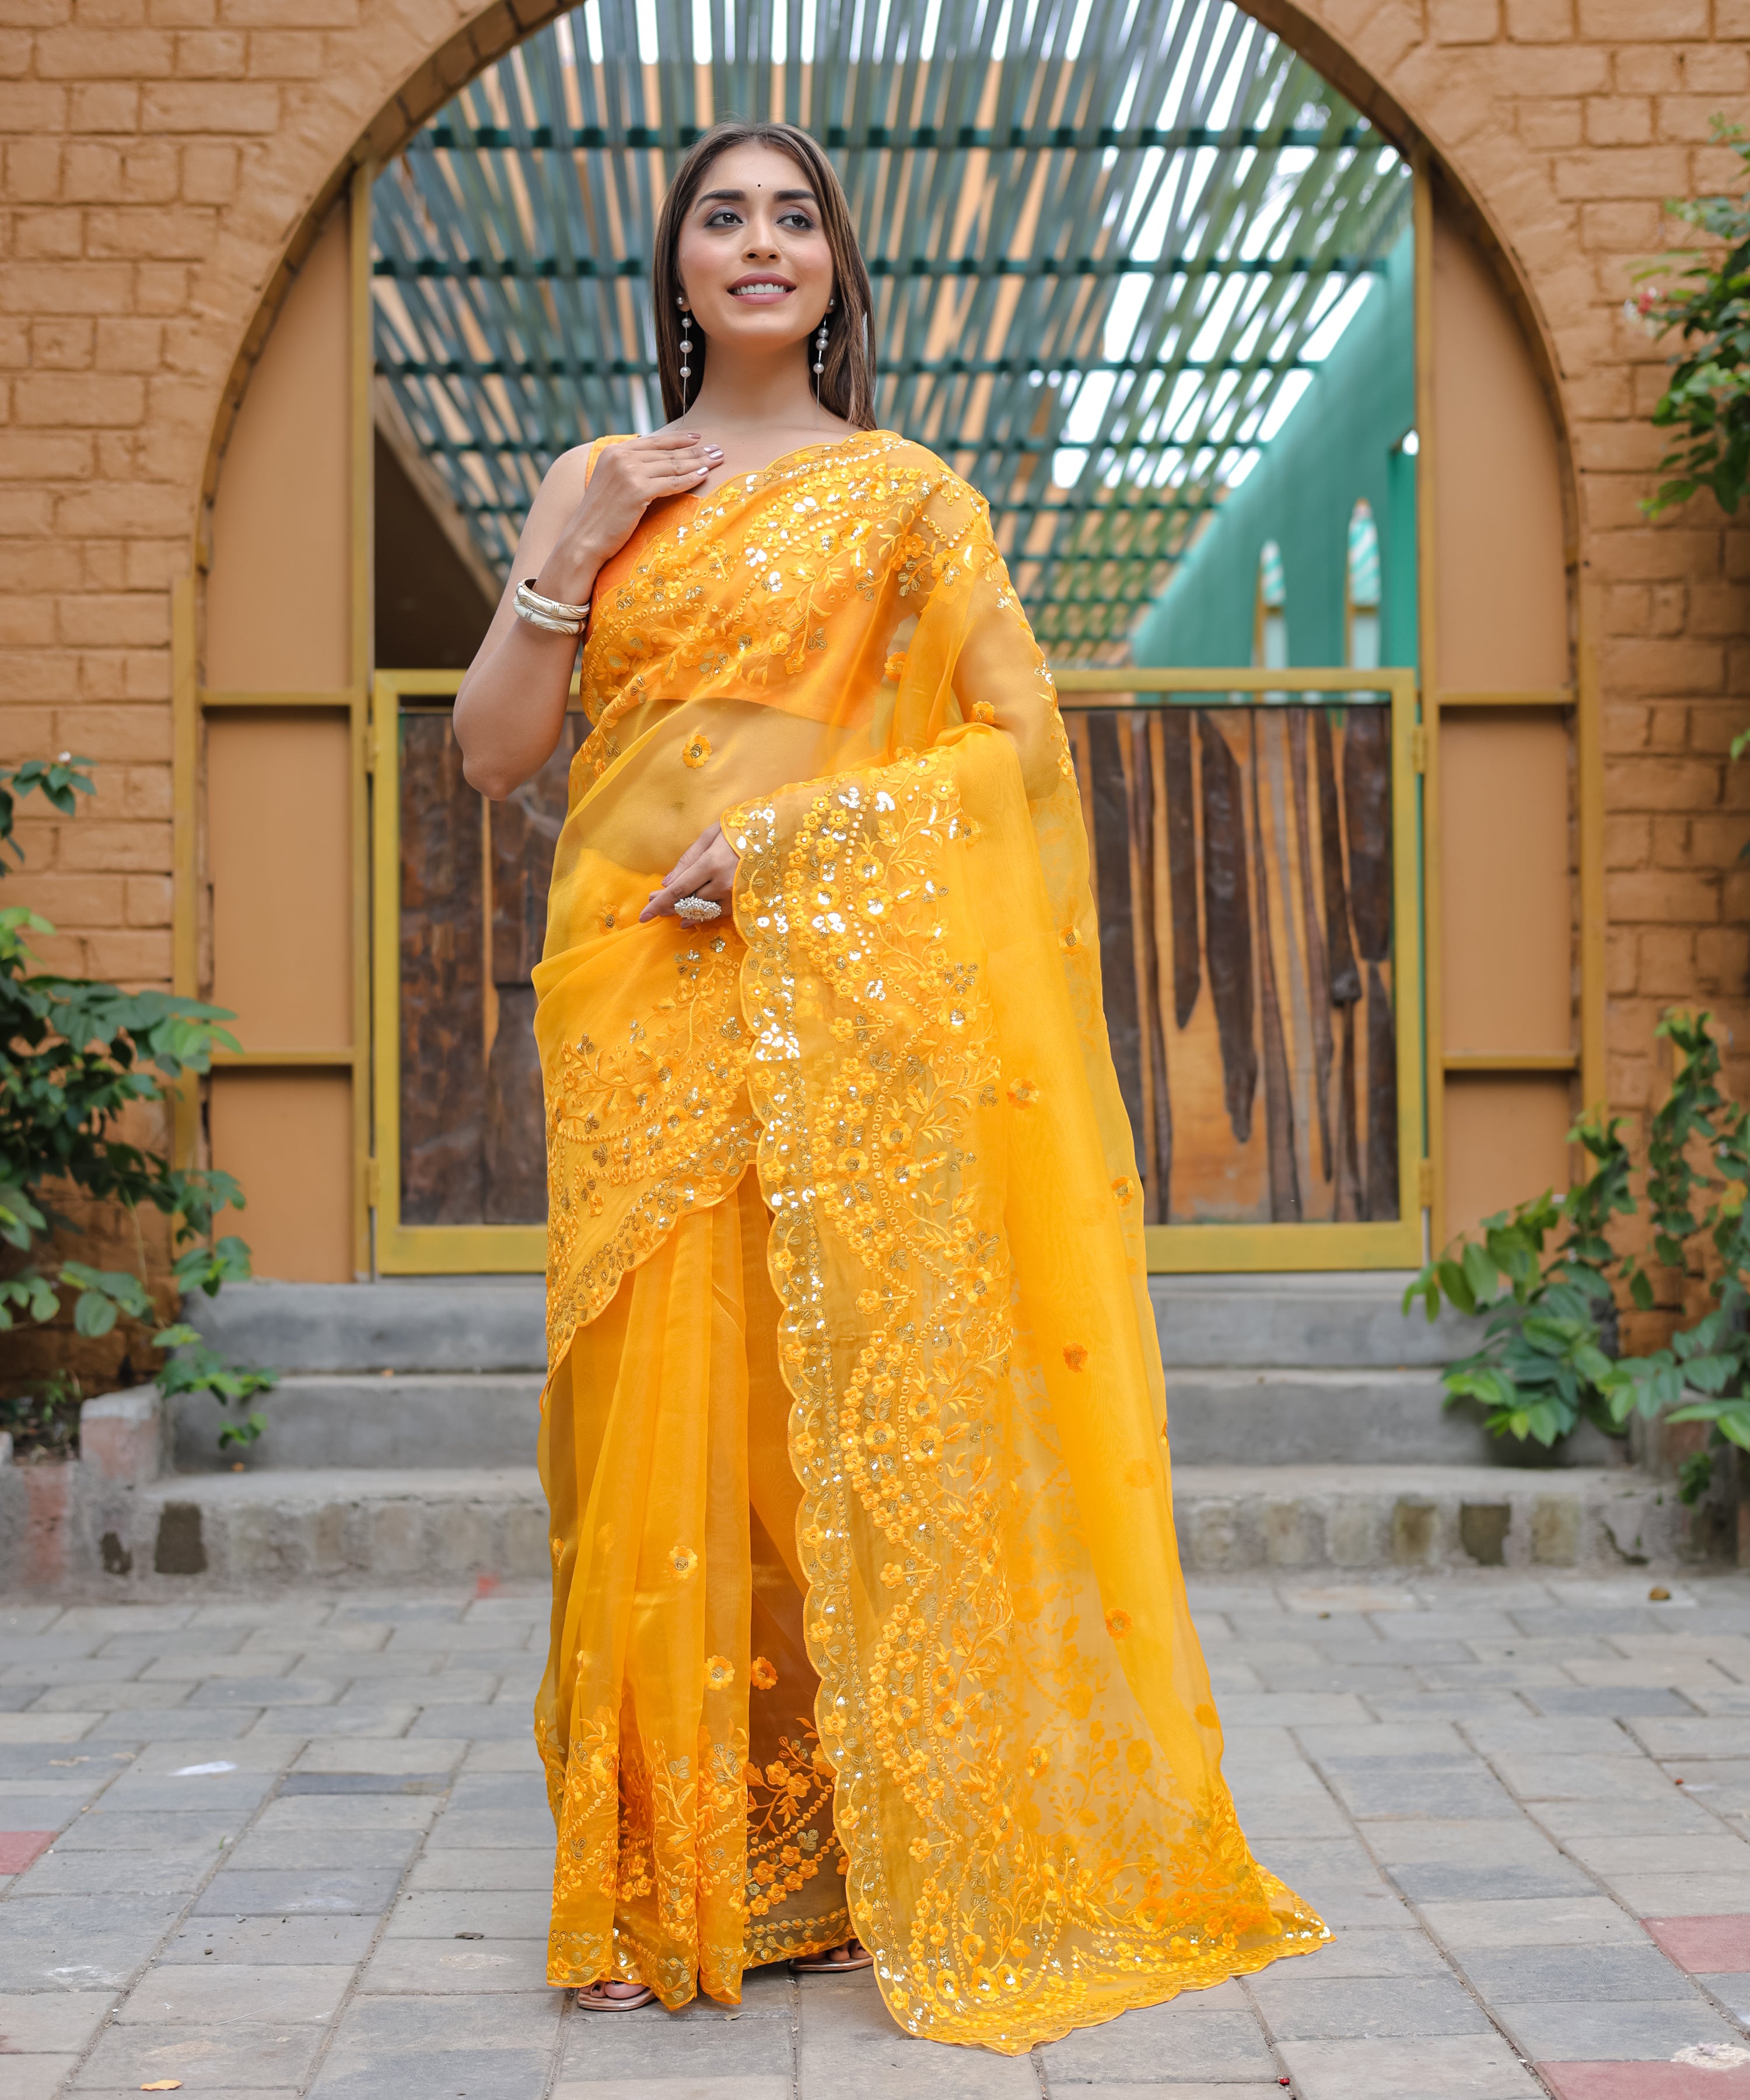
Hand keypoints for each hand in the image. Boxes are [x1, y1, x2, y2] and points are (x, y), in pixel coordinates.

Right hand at [538, 431, 722, 599]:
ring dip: (699, 462)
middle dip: (695, 450)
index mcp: (614, 451)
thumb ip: (629, 470)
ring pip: (672, 465)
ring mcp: (629, 472)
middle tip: (717, 449)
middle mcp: (621, 457)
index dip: (678, 439)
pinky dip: (690, 479)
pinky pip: (671, 483)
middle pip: (667, 453)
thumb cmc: (600, 518)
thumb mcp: (612, 485)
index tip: (697, 437)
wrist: (583, 539)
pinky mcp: (637, 490)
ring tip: (717, 460)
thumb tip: (655, 464)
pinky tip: (705, 476)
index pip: (653, 441)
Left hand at [639, 822, 738, 922]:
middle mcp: (721, 884)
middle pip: (686, 902)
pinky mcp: (743, 902)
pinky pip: (716, 914)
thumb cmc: (741, 830)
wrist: (777, 837)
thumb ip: (687, 859)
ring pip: (700, 910)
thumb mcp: (710, 835)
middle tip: (651, 903)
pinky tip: (687, 920)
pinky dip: (700, 918)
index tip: (643, 915)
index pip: (678, 890)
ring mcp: (733, 896)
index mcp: (710, 863)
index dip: (658, 903)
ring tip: (667, 911)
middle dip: (666, 904)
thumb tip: (667, 883)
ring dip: (681, 911)